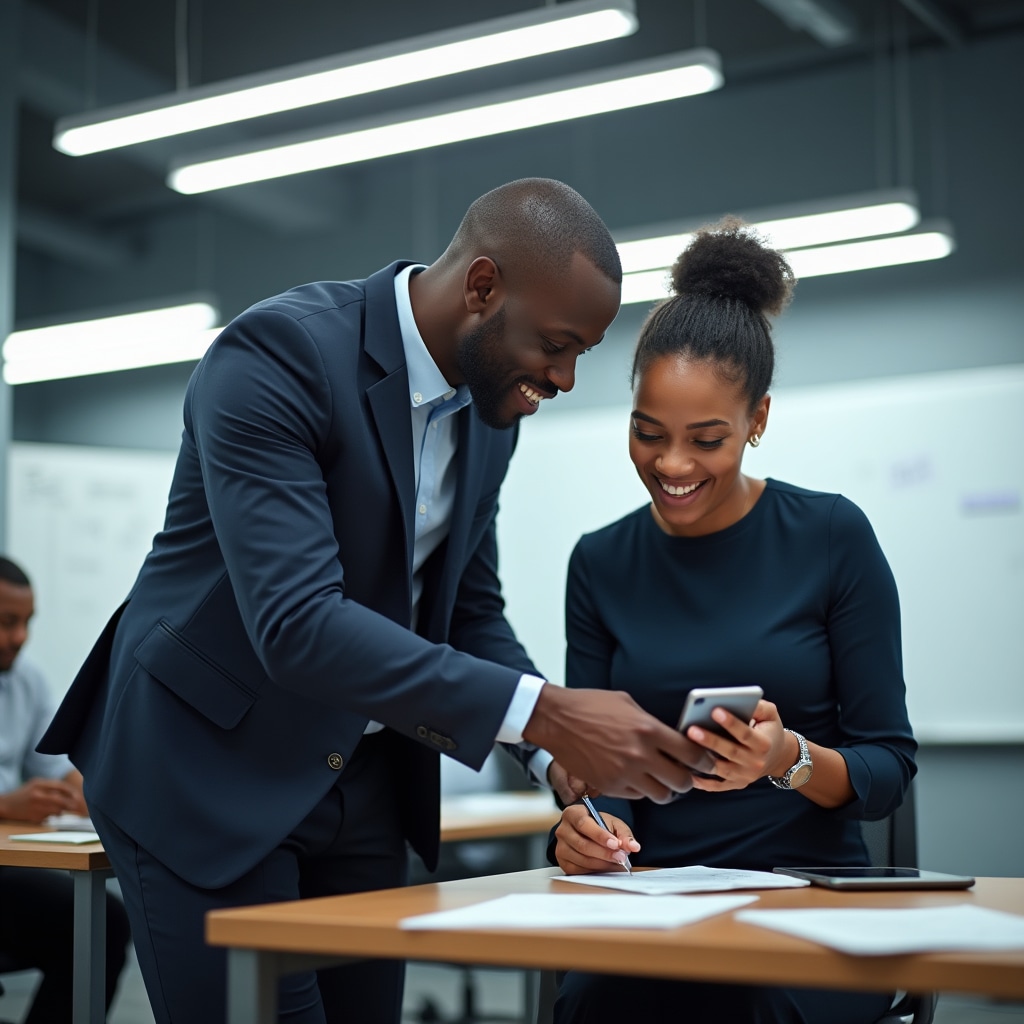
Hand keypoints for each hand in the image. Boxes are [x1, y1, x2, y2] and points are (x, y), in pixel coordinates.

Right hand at [0, 777, 81, 823]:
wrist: (6, 804)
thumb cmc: (24, 793)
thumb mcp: (36, 784)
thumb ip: (51, 786)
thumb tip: (70, 792)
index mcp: (39, 784)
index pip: (60, 786)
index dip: (71, 792)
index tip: (78, 796)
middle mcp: (37, 795)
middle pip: (60, 800)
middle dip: (70, 803)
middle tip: (76, 806)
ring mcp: (35, 807)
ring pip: (56, 810)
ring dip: (61, 811)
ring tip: (60, 810)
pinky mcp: (33, 817)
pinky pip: (48, 817)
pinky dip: (50, 816)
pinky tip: (47, 814)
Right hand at [523, 685, 716, 802]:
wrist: (557, 719)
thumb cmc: (592, 705)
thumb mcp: (628, 704)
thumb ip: (652, 723)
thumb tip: (673, 736)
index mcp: (648, 730)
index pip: (691, 754)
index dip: (705, 761)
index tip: (707, 762)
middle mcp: (640, 755)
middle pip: (681, 782)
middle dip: (689, 780)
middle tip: (687, 775)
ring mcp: (624, 773)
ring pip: (661, 795)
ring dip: (666, 789)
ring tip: (663, 780)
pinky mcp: (609, 786)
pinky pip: (637, 796)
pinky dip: (642, 790)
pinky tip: (639, 778)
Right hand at [554, 803, 640, 874]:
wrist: (585, 833)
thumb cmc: (598, 826)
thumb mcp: (612, 823)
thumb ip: (624, 834)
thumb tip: (634, 847)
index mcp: (572, 814)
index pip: (583, 824)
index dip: (600, 836)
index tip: (615, 844)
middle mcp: (562, 830)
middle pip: (582, 845)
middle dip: (604, 853)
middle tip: (621, 857)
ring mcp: (560, 847)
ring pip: (581, 860)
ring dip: (602, 864)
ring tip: (616, 863)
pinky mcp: (563, 862)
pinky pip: (579, 871)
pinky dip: (595, 871)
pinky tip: (605, 867)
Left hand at [687, 699, 790, 792]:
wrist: (779, 756)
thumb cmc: (769, 730)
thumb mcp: (770, 715)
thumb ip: (758, 706)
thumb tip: (737, 700)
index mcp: (764, 744)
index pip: (746, 733)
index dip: (731, 723)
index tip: (715, 710)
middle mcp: (756, 762)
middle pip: (731, 752)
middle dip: (710, 741)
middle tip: (692, 729)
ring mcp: (746, 776)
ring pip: (723, 769)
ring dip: (704, 760)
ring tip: (686, 748)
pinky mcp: (737, 784)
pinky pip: (718, 786)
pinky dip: (703, 783)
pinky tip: (689, 773)